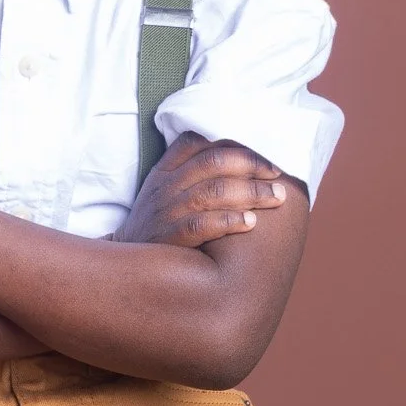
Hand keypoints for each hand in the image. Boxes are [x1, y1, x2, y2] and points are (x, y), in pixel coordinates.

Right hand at [113, 132, 290, 248]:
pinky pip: (201, 225)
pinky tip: (251, 223)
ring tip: (277, 197)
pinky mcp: (169, 238)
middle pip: (213, 164)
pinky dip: (229, 221)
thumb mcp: (163, 187)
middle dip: (252, 167)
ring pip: (213, 192)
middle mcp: (166, 186)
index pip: (199, 143)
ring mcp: (166, 211)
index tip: (265, 158)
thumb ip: (189, 168)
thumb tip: (238, 156)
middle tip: (278, 177)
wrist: (126, 262)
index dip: (235, 146)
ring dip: (250, 193)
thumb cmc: (156, 221)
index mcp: (166, 170)